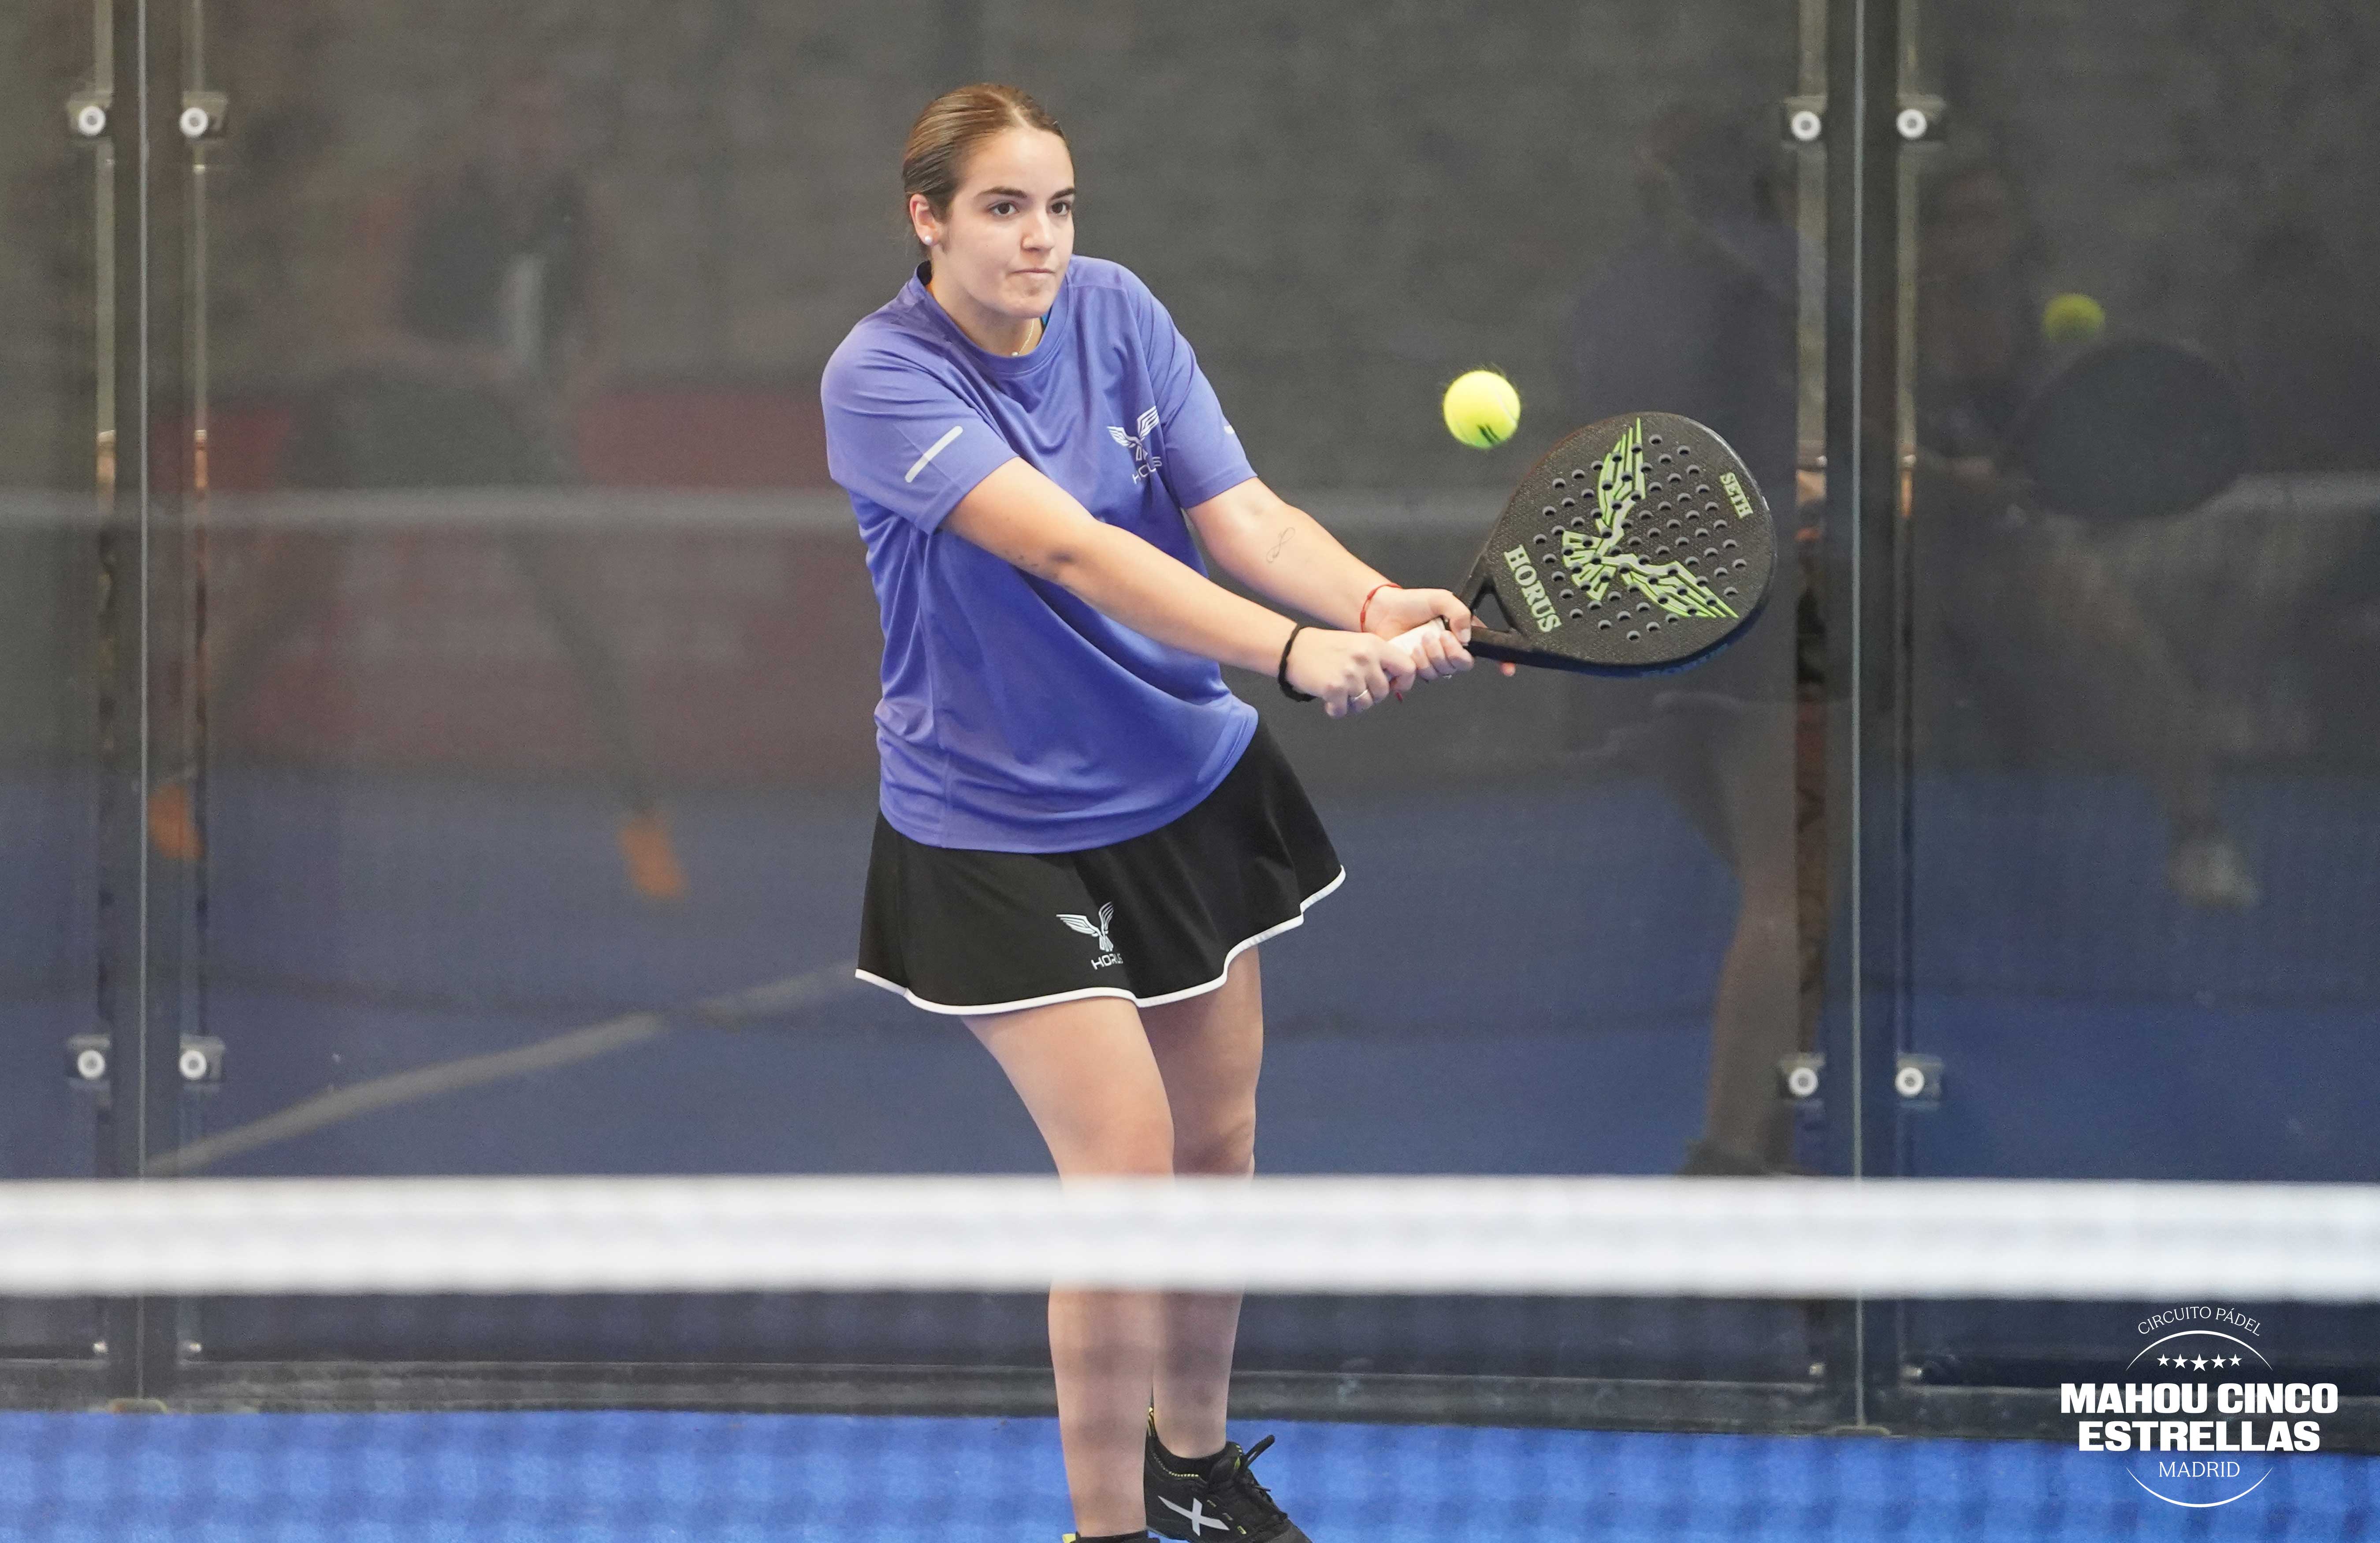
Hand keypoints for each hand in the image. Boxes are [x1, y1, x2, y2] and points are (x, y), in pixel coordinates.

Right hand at [1285, 627, 1418, 717]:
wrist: (1293, 648)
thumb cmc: (1326, 649)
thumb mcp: (1358, 644)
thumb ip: (1378, 659)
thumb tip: (1396, 681)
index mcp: (1375, 645)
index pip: (1407, 667)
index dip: (1403, 682)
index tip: (1393, 686)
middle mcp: (1365, 658)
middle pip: (1383, 692)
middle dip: (1371, 696)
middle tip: (1355, 690)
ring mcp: (1350, 673)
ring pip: (1365, 704)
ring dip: (1353, 705)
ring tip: (1341, 694)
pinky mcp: (1334, 688)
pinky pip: (1344, 711)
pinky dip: (1336, 710)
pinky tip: (1328, 700)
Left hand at [1363, 584, 1515, 678]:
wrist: (1382, 612)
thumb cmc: (1410, 603)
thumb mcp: (1440, 598)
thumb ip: (1459, 612)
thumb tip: (1465, 635)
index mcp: (1461, 632)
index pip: (1486, 650)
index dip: (1500, 661)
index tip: (1506, 668)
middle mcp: (1449, 649)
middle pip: (1462, 665)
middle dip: (1451, 653)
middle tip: (1438, 636)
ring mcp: (1433, 661)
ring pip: (1443, 672)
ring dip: (1432, 656)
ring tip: (1420, 639)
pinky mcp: (1416, 670)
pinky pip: (1424, 677)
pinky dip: (1417, 664)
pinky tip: (1411, 651)